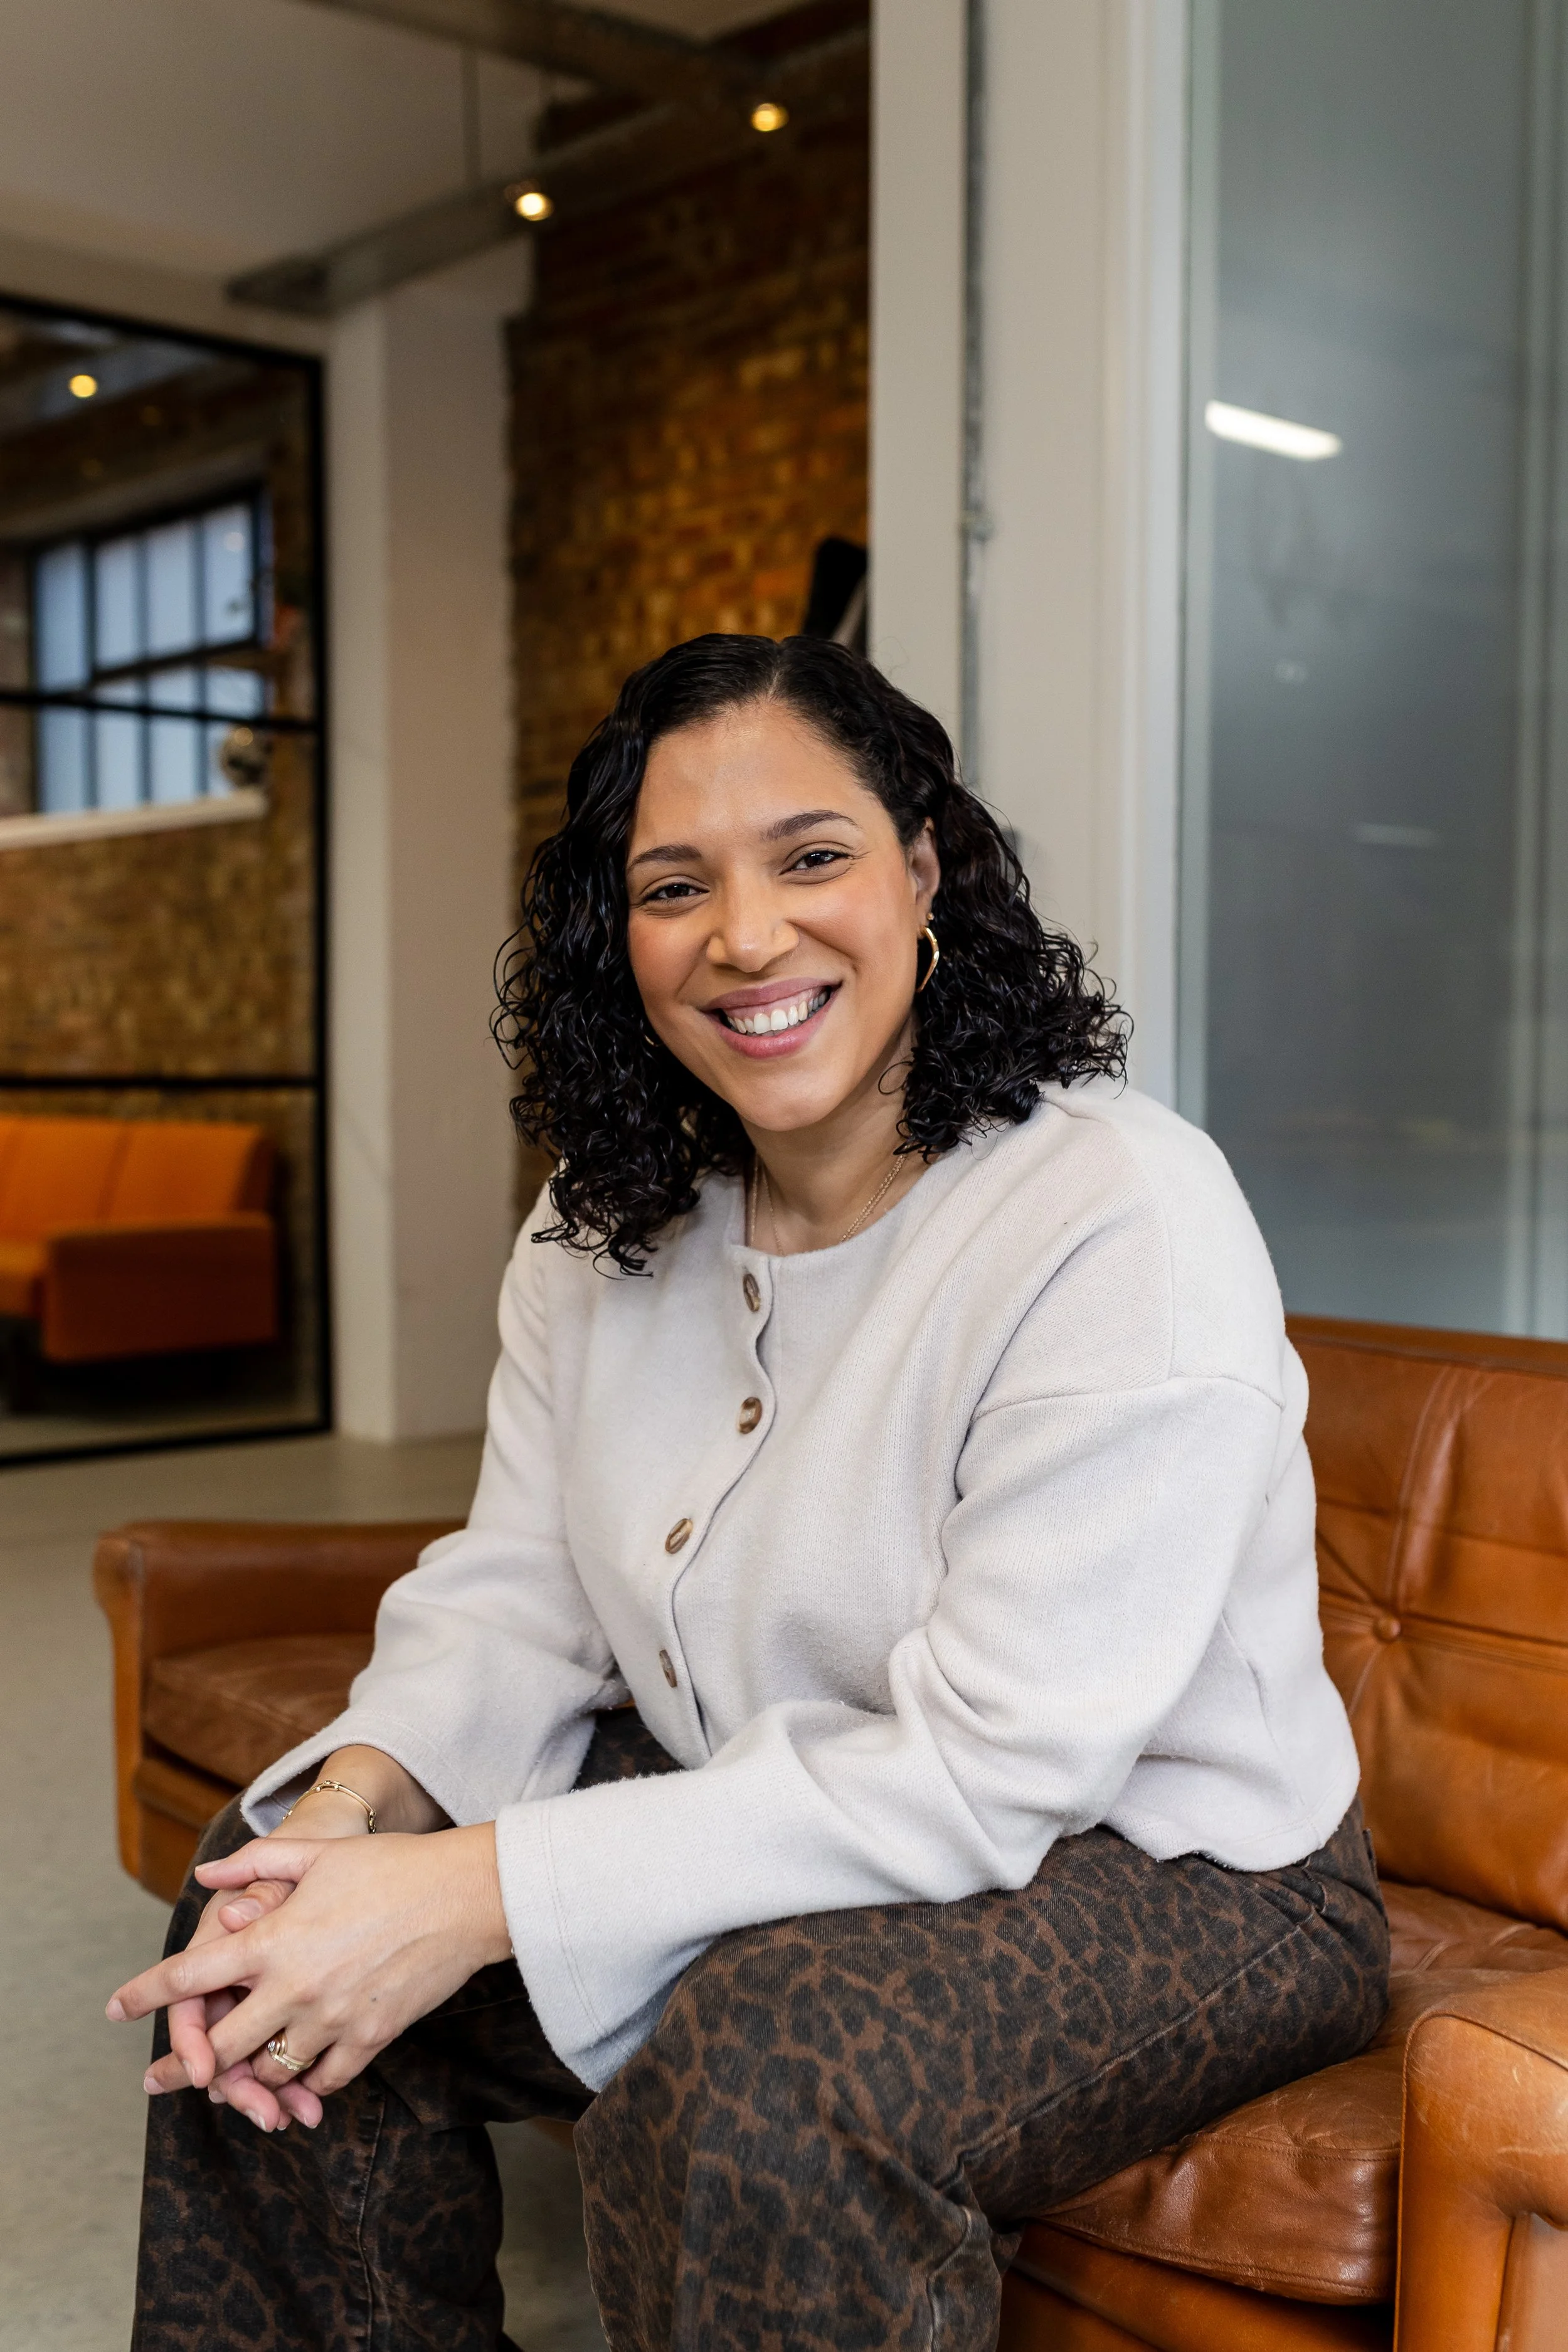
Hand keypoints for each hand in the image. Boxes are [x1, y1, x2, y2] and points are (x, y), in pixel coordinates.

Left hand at [138, 1749, 444, 2125]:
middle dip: (188, 2065)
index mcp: (274, 1939)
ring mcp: (332, 2019)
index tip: (115, 2010)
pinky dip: (308, 2080)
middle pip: (222, 2045)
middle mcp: (294, 1987)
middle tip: (164, 2079)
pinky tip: (304, 2073)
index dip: (145, 1994)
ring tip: (238, 2080)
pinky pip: (325, 2078)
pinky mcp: (370, 2039)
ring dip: (251, 2077)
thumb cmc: (391, 1865)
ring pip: (271, 2071)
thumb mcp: (318, 1853)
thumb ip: (255, 1864)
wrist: (465, 1896)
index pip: (190, 1976)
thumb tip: (205, 1879)